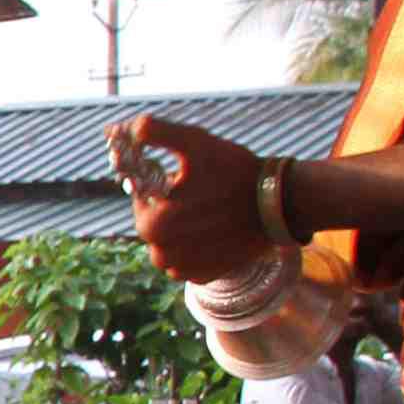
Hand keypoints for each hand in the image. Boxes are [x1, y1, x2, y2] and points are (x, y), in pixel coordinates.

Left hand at [120, 112, 272, 282]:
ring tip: (204, 209)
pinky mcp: (205, 275)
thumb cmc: (235, 171)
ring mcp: (185, 268)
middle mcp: (163, 254)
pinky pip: (187, 260)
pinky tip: (213, 229)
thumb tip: (124, 128)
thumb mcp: (194, 142)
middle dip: (167, 205)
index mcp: (152, 224)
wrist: (280, 203)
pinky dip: (196, 245)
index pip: (139, 198)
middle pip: (152, 222)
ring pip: (167, 244)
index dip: (156, 182)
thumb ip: (155, 131)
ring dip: (178, 228)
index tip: (177, 175)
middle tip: (196, 191)